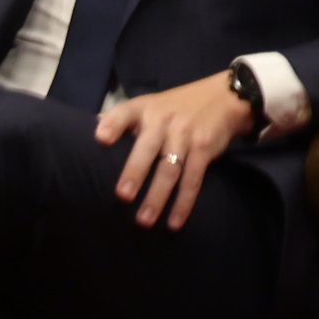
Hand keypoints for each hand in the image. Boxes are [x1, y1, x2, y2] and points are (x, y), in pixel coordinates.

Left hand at [97, 70, 257, 229]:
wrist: (225, 96)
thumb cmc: (176, 107)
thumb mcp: (150, 104)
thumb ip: (122, 118)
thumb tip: (92, 130)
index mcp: (145, 109)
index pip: (125, 113)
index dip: (113, 125)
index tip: (101, 139)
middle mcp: (164, 120)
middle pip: (147, 148)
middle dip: (135, 171)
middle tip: (123, 196)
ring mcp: (185, 135)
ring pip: (170, 169)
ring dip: (157, 196)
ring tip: (144, 221)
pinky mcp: (204, 147)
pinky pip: (193, 178)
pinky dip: (184, 202)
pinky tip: (174, 222)